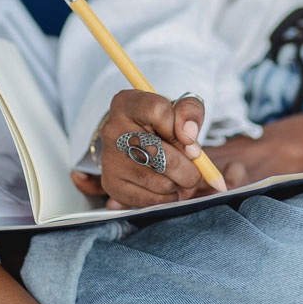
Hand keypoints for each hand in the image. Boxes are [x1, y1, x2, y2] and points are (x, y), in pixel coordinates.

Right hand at [94, 90, 212, 206]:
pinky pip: (150, 200)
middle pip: (163, 157)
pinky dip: (166, 198)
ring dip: (178, 185)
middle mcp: (112, 130)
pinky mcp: (111, 184)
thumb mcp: (178, 109)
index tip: (188, 141)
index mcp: (127, 104)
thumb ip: (190, 112)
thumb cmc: (161, 125)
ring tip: (177, 178)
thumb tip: (189, 137)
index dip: (180, 128)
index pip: (158, 111)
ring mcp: (109, 159)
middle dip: (188, 169)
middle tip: (193, 171)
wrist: (136, 143)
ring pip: (160, 183)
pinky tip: (165, 187)